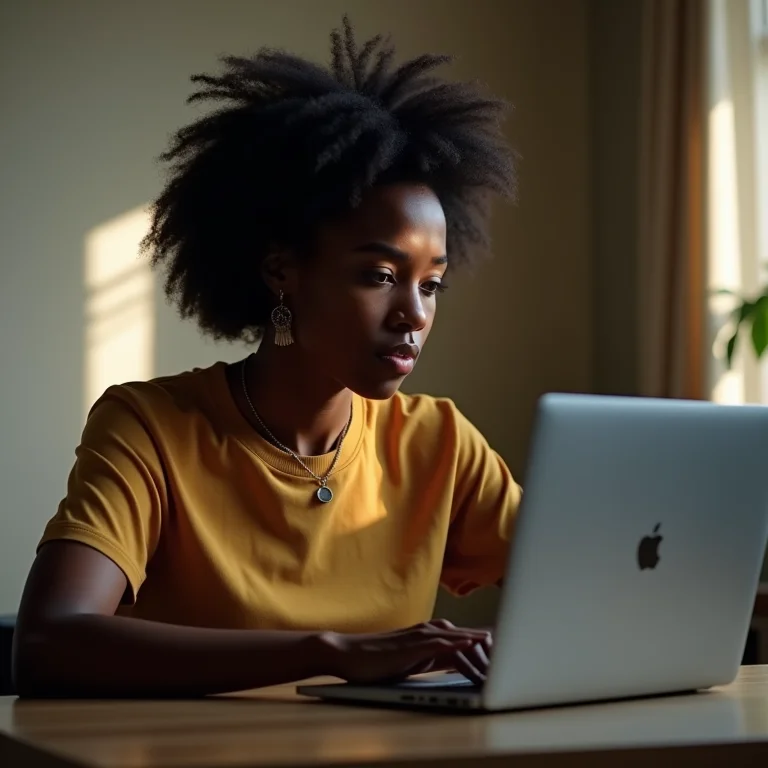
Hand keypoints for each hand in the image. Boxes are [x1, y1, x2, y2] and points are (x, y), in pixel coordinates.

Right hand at [320, 619, 491, 684]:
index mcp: (430, 635)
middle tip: (514, 654)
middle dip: (489, 648)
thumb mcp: (412, 661)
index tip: (507, 654)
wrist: (348, 655)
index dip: (486, 648)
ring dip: (479, 645)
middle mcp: (428, 631)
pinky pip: (440, 642)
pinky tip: (473, 642)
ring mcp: (420, 636)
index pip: (465, 638)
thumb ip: (434, 658)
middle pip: (467, 635)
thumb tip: (457, 663)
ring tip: (502, 650)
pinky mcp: (411, 645)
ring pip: (457, 637)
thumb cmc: (377, 662)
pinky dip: (458, 642)